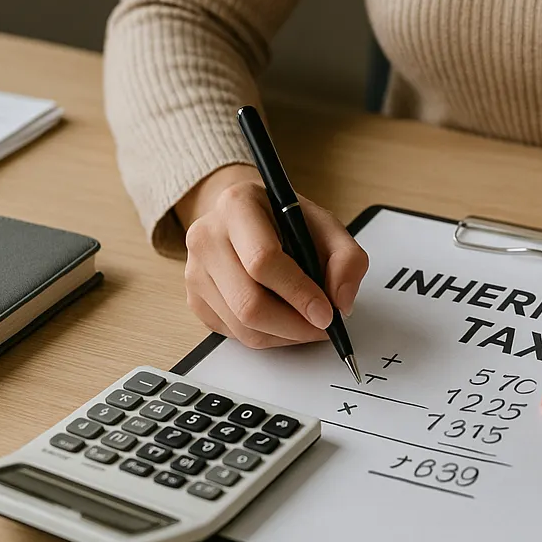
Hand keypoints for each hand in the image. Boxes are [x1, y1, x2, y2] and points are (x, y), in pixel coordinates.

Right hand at [175, 164, 368, 348]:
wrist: (248, 218)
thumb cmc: (286, 220)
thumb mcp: (327, 225)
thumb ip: (347, 259)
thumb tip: (341, 302)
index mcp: (237, 205)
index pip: (263, 260)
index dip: (299, 293)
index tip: (326, 312)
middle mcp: (206, 237)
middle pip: (248, 302)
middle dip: (294, 325)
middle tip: (322, 327)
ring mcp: (195, 270)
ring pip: (242, 325)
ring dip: (284, 335)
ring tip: (308, 323)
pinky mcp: (195, 299)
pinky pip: (233, 334)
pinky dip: (267, 336)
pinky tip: (284, 318)